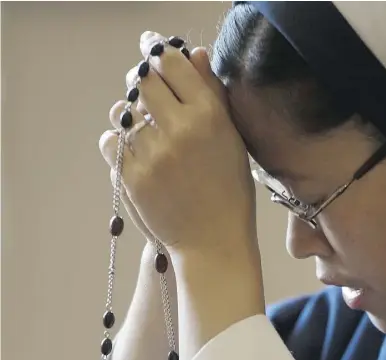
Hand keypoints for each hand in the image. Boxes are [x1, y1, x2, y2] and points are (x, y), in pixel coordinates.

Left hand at [99, 32, 256, 259]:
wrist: (213, 243)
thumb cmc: (229, 192)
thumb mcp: (232, 141)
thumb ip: (213, 95)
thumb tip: (192, 54)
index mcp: (209, 116)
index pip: (171, 63)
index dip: (156, 50)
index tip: (150, 47)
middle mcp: (179, 129)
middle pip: (141, 81)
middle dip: (140, 80)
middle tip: (145, 89)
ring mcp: (152, 154)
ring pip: (123, 112)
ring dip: (130, 115)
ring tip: (143, 130)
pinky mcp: (132, 177)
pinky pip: (111, 142)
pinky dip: (119, 143)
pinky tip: (134, 152)